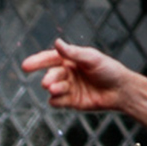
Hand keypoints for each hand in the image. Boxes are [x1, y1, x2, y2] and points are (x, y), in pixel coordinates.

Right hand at [18, 39, 146, 128]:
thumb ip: (73, 53)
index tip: (25, 66)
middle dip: (49, 78)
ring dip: (53, 89)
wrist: (121, 90)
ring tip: (55, 89)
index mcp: (71, 60)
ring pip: (53, 89)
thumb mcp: (91, 58)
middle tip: (47, 83)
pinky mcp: (71, 102)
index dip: (37, 61)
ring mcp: (69, 88)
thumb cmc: (108, 70)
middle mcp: (68, 73)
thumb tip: (57, 43)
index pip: (50, 59)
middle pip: (51, 75)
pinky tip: (60, 98)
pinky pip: (57, 102)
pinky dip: (56, 100)